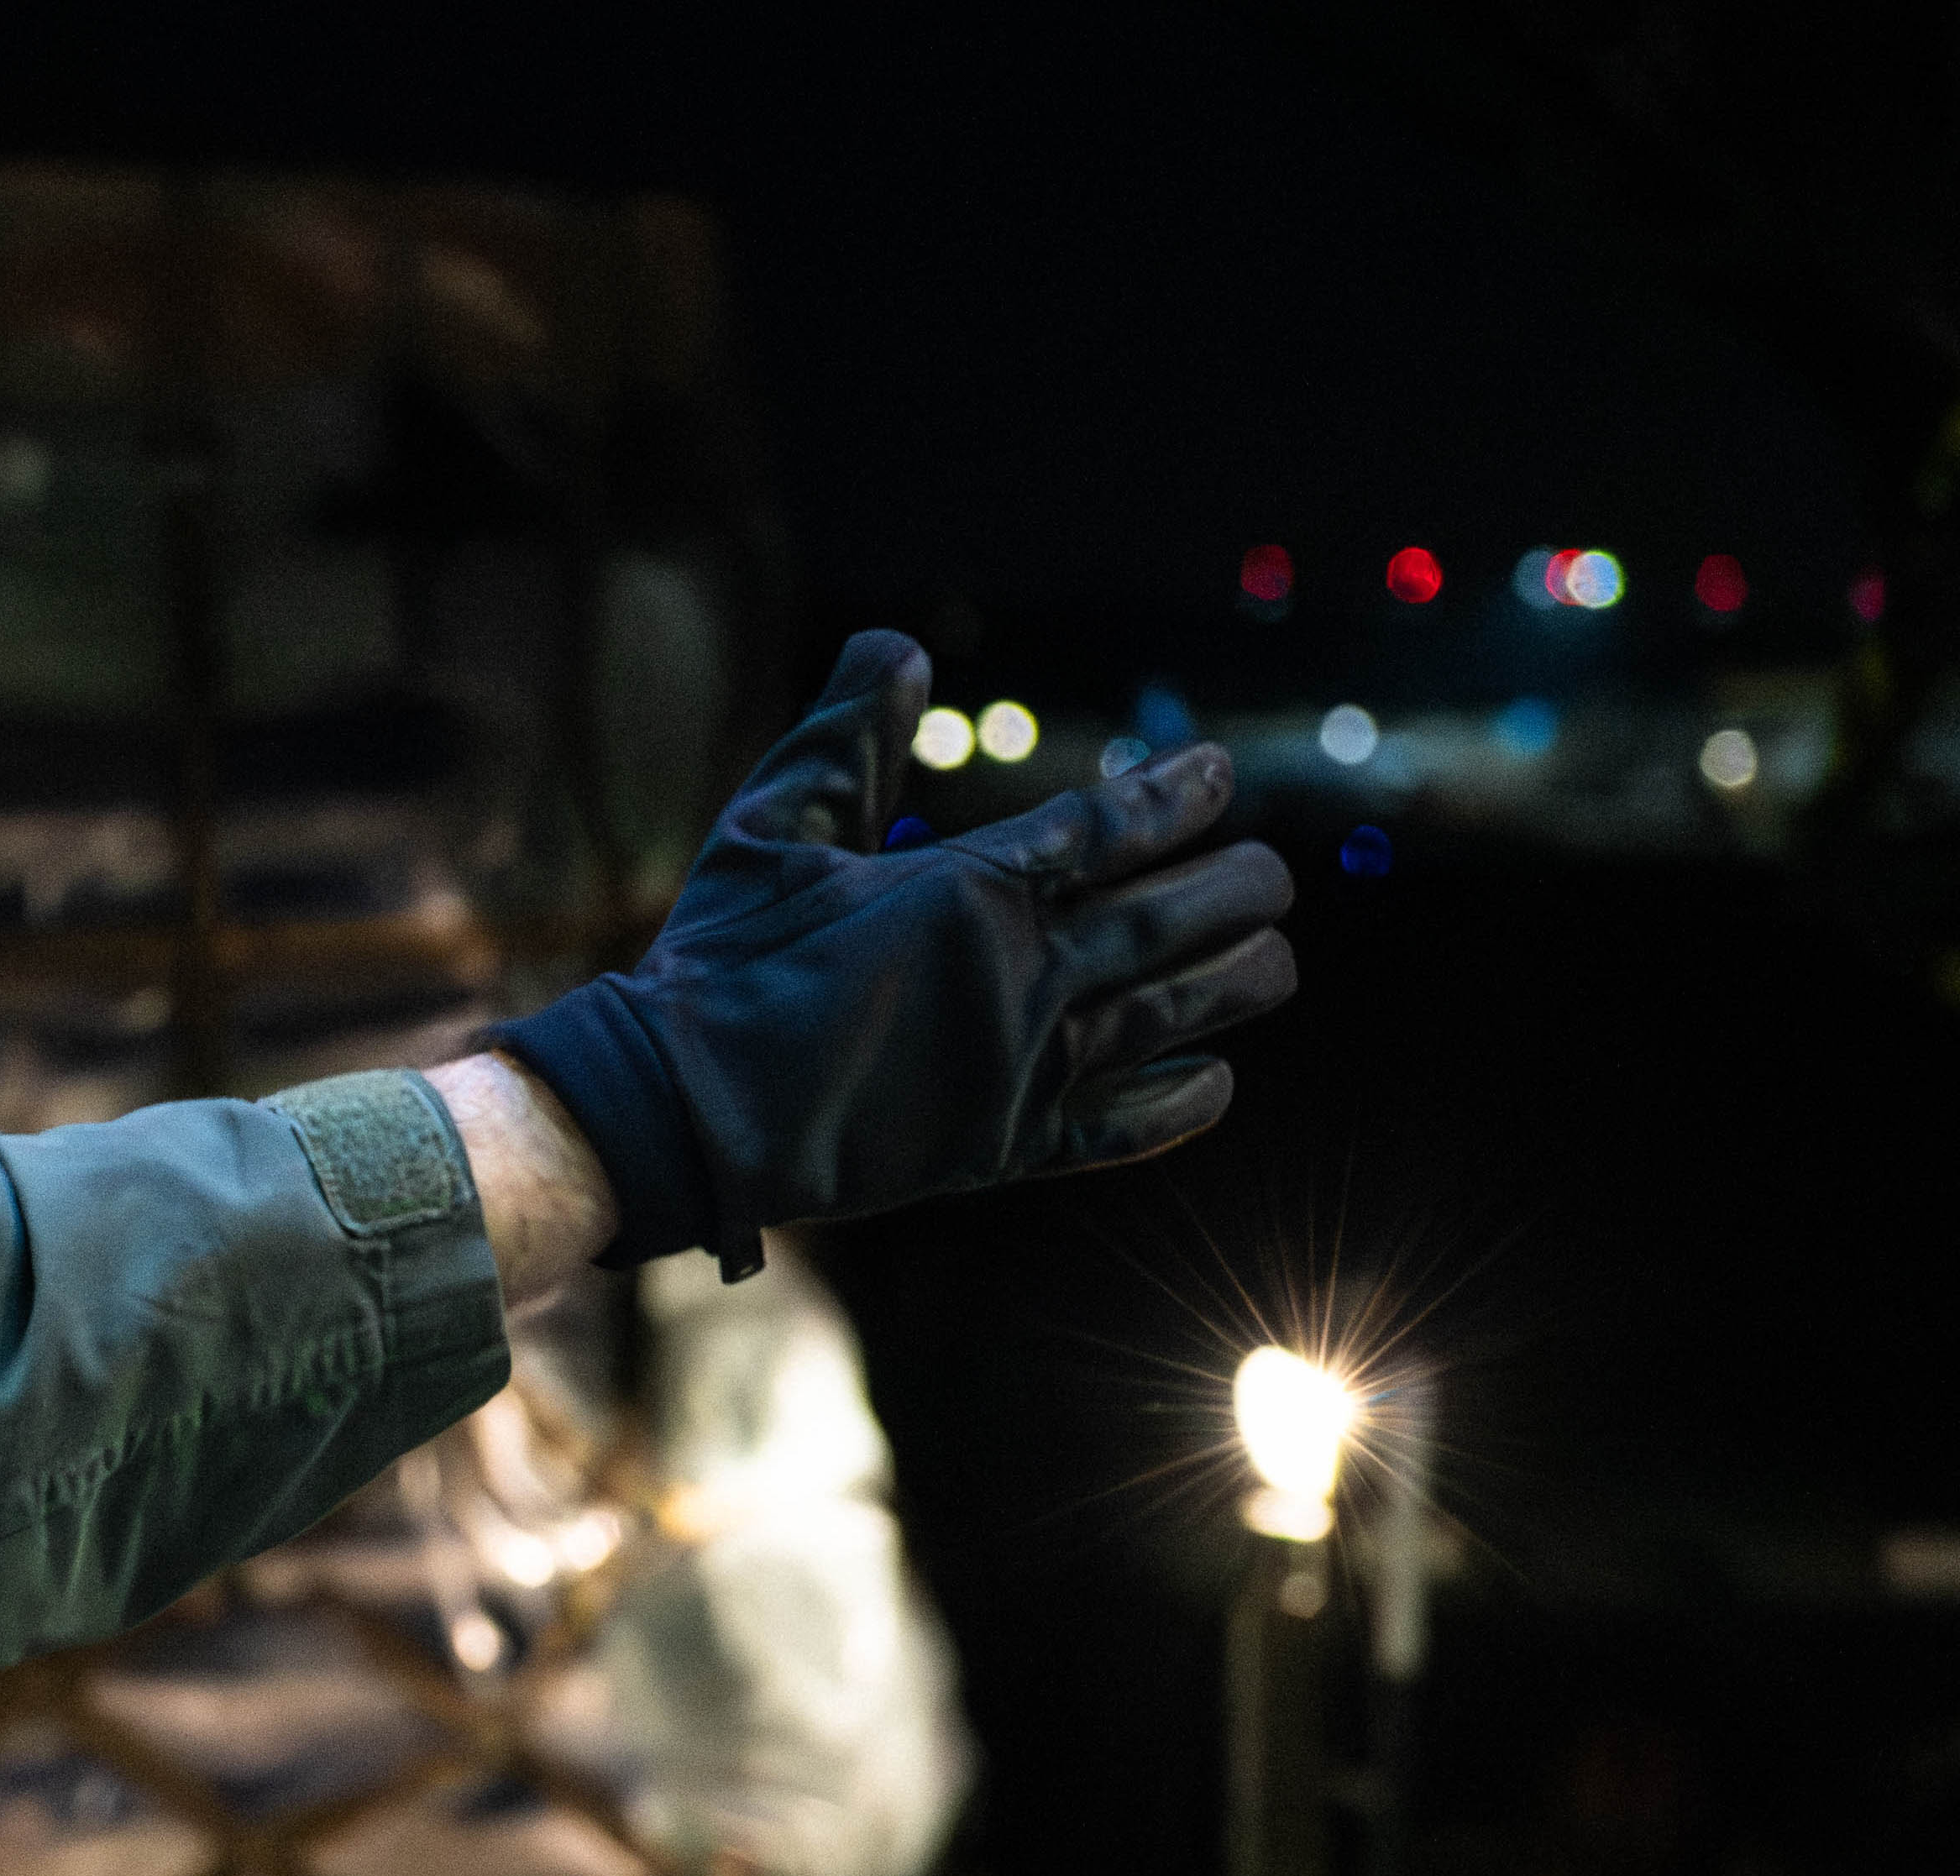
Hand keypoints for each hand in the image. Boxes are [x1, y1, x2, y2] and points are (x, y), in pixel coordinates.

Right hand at [487, 630, 1297, 1276]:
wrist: (683, 1112)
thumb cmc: (717, 964)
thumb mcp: (770, 830)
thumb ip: (844, 738)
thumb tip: (897, 646)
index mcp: (968, 889)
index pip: (1110, 827)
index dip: (1178, 796)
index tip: (1220, 775)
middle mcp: (1020, 975)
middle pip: (1171, 918)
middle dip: (1237, 888)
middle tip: (1270, 875)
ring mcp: (1023, 1066)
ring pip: (1173, 1012)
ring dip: (1239, 981)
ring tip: (1276, 961)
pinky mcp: (1006, 1146)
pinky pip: (1127, 1123)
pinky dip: (1184, 1099)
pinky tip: (1217, 1078)